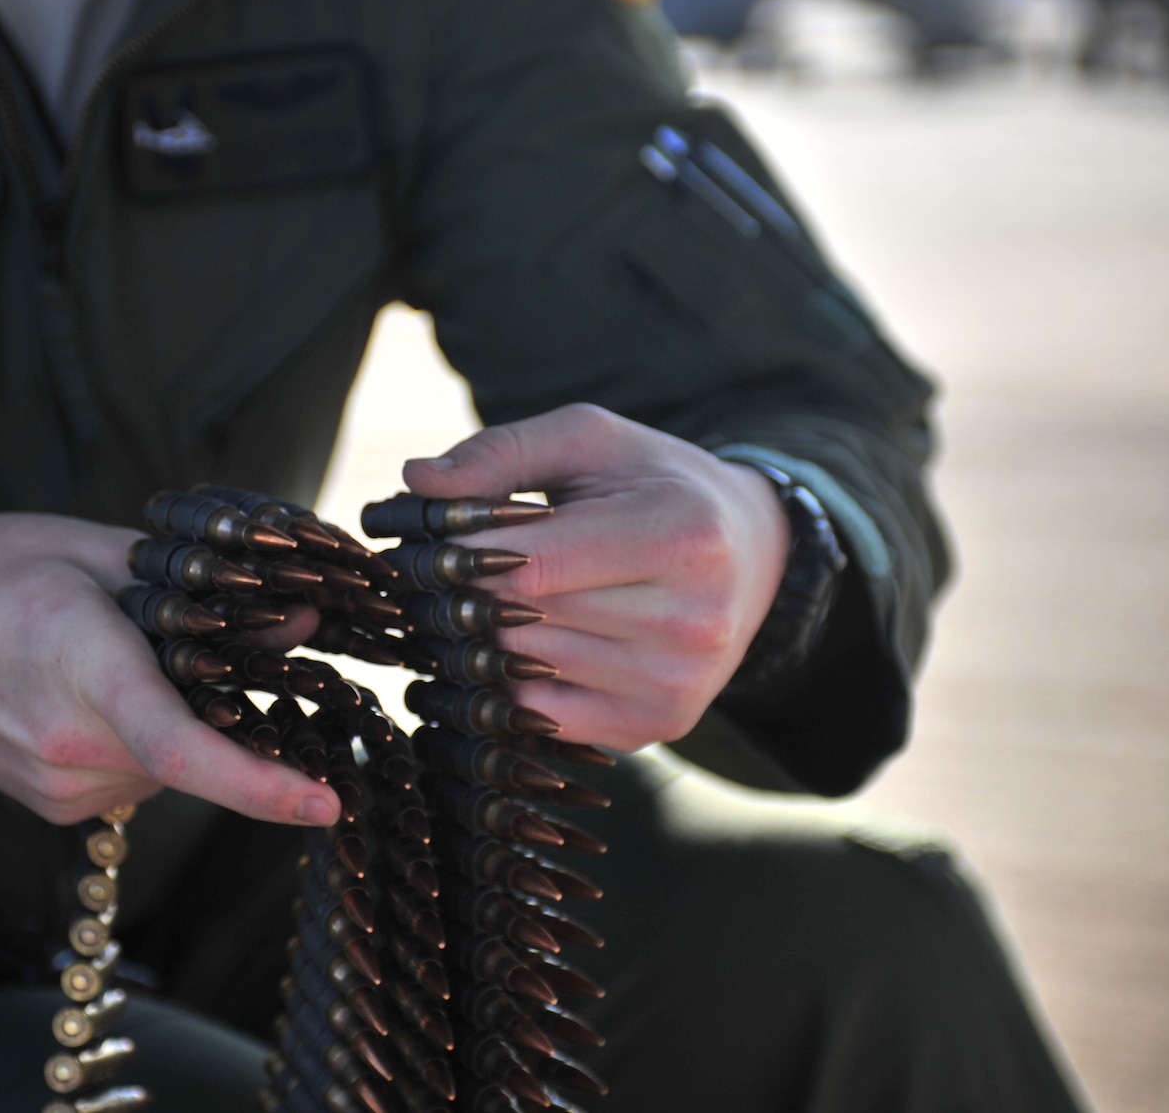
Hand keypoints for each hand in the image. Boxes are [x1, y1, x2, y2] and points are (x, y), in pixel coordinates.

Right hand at [0, 514, 338, 827]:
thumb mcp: (100, 553)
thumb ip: (205, 596)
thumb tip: (302, 623)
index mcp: (82, 667)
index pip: (184, 749)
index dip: (263, 787)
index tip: (326, 804)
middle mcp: (70, 746)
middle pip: (195, 747)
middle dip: (220, 703)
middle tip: (183, 642)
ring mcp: (57, 786)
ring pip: (172, 765)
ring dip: (176, 716)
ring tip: (108, 657)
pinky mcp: (53, 806)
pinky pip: (138, 775)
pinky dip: (143, 736)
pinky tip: (91, 692)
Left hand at [401, 404, 790, 751]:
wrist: (751, 552)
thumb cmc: (654, 485)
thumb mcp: (589, 441)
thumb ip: (501, 453)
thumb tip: (417, 481)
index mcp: (683, 536)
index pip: (532, 564)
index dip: (463, 552)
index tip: (431, 535)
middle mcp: (692, 621)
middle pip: (523, 620)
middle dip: (468, 591)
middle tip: (442, 567)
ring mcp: (677, 684)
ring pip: (527, 667)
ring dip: (485, 635)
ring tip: (487, 596)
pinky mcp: (658, 726)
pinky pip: (543, 711)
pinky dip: (512, 677)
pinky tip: (516, 642)